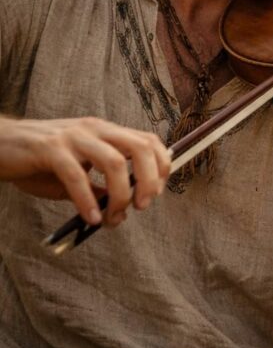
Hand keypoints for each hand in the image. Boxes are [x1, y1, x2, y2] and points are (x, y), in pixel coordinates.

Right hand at [0, 117, 170, 226]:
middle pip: (140, 148)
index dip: (161, 166)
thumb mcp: (76, 173)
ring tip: (114, 217)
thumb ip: (99, 187)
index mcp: (105, 132)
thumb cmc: (37, 162)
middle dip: (150, 180)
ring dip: (121, 194)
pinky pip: (77, 176)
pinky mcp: (49, 149)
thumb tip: (121, 210)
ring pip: (115, 162)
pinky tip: (91, 218)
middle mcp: (94, 130)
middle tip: (143, 206)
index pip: (148, 141)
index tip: (157, 192)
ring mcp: (73, 137)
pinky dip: (88, 200)